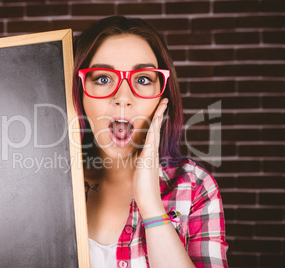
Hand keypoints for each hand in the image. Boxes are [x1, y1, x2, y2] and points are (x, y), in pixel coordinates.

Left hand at [132, 98, 168, 217]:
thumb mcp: (140, 170)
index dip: (155, 120)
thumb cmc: (143, 187)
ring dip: (159, 117)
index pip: (152, 133)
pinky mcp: (149, 158)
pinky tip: (157, 120)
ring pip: (155, 131)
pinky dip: (154, 129)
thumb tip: (140, 156)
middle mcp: (152, 151)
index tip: (158, 110)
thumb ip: (141, 161)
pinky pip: (152, 140)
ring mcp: (152, 154)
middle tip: (164, 101)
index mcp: (149, 153)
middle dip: (160, 114)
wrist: (148, 200)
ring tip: (162, 105)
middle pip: (156, 128)